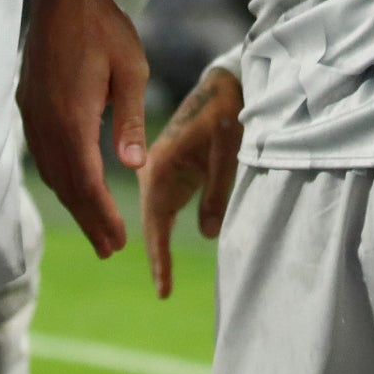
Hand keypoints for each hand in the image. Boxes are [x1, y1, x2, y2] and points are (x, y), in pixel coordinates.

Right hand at [19, 0, 148, 257]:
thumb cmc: (104, 28)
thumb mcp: (132, 72)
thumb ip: (131, 123)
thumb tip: (135, 167)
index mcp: (73, 117)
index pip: (87, 181)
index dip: (102, 215)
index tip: (119, 241)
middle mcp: (46, 122)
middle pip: (66, 184)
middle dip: (88, 218)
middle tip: (109, 249)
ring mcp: (32, 114)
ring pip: (51, 171)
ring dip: (73, 201)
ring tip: (95, 226)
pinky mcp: (28, 105)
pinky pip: (42, 153)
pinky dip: (59, 177)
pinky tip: (73, 185)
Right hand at [139, 66, 243, 298]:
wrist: (220, 80)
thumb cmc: (226, 109)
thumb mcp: (228, 147)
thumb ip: (217, 189)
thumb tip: (209, 233)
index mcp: (160, 164)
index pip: (156, 223)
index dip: (160, 258)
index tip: (164, 290)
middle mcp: (148, 168)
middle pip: (146, 223)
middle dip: (154, 256)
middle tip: (164, 292)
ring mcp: (150, 166)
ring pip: (148, 215)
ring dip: (149, 243)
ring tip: (163, 279)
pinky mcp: (159, 165)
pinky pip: (154, 204)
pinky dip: (155, 227)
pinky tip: (158, 248)